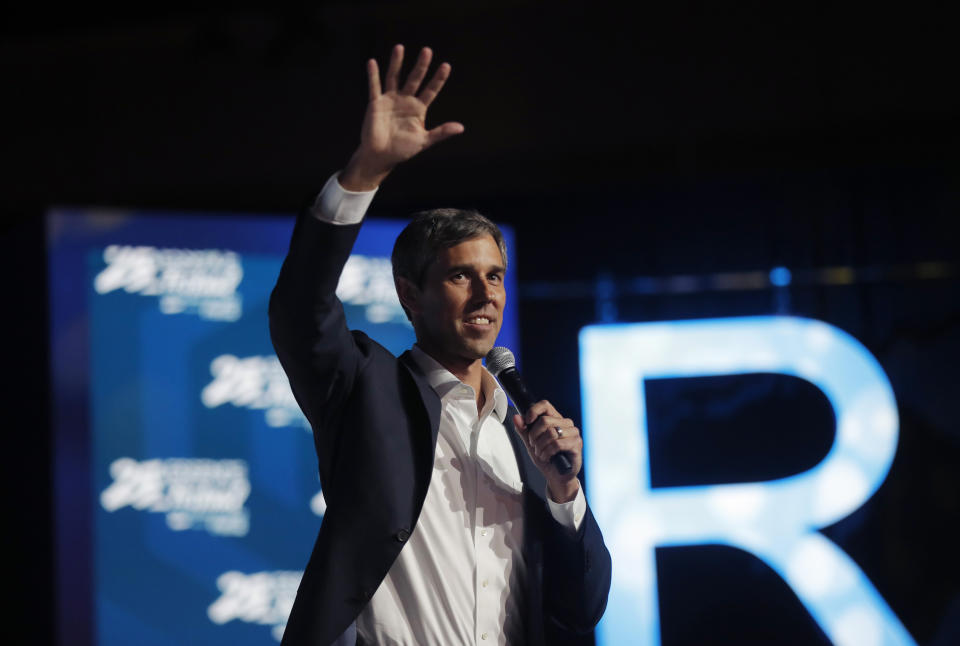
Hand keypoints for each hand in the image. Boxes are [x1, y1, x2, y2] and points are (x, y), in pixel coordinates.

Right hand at [340, 44, 463, 190]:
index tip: (446, 66)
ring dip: (397, 63)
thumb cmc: (402, 150)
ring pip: (394, 77)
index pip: (431, 90)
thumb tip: (461, 127)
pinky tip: (372, 62)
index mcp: (418, 109)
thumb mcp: (424, 141)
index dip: (438, 79)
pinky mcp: (376, 103)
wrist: (381, 156)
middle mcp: (405, 101)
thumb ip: (441, 132)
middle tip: (427, 50)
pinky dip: (373, 75)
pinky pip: (374, 87)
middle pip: (415, 79)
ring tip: (399, 47)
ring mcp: (390, 100)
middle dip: (421, 66)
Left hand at [513, 400, 582, 502]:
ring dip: (540, 446)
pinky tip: (547, 457)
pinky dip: (547, 452)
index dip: (533, 411)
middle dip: (534, 436)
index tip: (527, 422)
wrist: (557, 477)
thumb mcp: (531, 444)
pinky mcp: (577, 444)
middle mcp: (566, 423)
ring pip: (550, 432)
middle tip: (534, 446)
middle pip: (545, 420)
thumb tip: (517, 417)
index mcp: (555, 419)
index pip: (545, 405)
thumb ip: (524, 430)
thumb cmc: (546, 459)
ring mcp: (573, 433)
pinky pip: (557, 444)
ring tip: (541, 453)